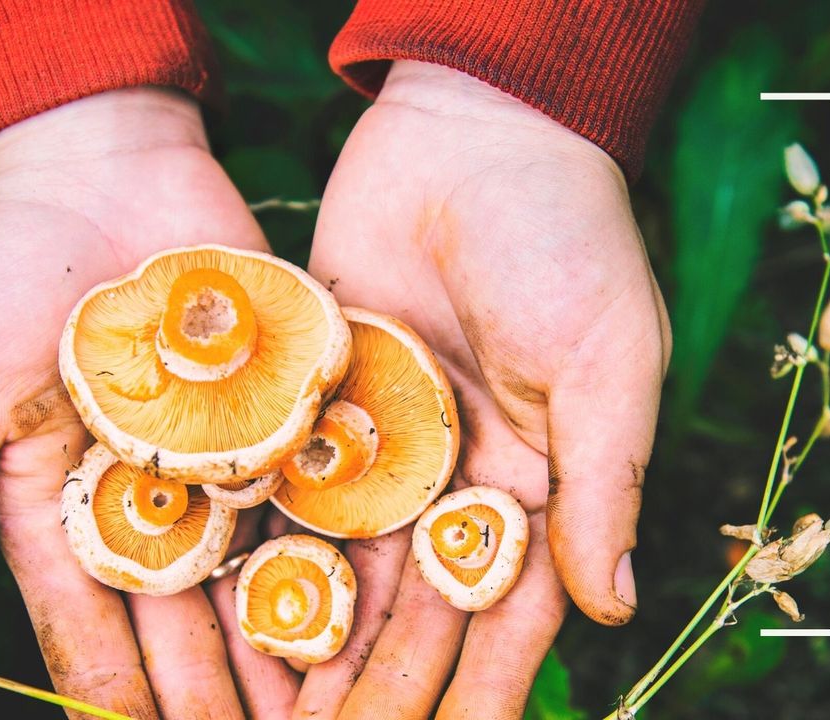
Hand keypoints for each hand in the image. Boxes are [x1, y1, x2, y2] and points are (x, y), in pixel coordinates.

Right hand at [0, 88, 299, 718]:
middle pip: (184, 623)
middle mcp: (147, 505)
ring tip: (326, 705)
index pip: (91, 632)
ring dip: (288, 642)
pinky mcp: (280, 411)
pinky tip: (375, 602)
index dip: (121, 697)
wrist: (96, 165)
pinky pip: (312, 490)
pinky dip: (339, 548)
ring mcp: (219, 462)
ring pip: (255, 575)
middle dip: (217, 693)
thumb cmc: (1, 274)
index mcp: (62, 514)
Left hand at [294, 61, 670, 718]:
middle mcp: (450, 480)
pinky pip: (281, 488)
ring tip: (259, 708)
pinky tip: (218, 610)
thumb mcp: (607, 360)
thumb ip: (602, 484)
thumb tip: (611, 610)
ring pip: (337, 565)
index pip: (502, 610)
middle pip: (409, 607)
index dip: (477, 688)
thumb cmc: (565, 238)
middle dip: (372, 684)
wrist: (471, 135)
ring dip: (301, 637)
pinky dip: (252, 548)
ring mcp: (378, 447)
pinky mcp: (315, 403)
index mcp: (532, 482)